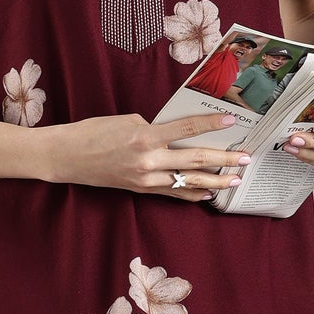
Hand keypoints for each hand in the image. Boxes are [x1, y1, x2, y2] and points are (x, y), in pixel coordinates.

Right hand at [39, 110, 249, 201]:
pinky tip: (208, 194)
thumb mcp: (126, 121)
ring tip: (235, 179)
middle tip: (246, 157)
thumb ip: (153, 128)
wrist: (67, 157)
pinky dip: (192, 195)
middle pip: (195, 159)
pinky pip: (172, 194)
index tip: (232, 119)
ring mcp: (145, 179)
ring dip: (214, 180)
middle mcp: (149, 160)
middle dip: (223, 158)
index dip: (211, 124)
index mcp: (145, 136)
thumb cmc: (93, 132)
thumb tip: (175, 135)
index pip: (186, 129)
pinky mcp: (140, 190)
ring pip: (187, 181)